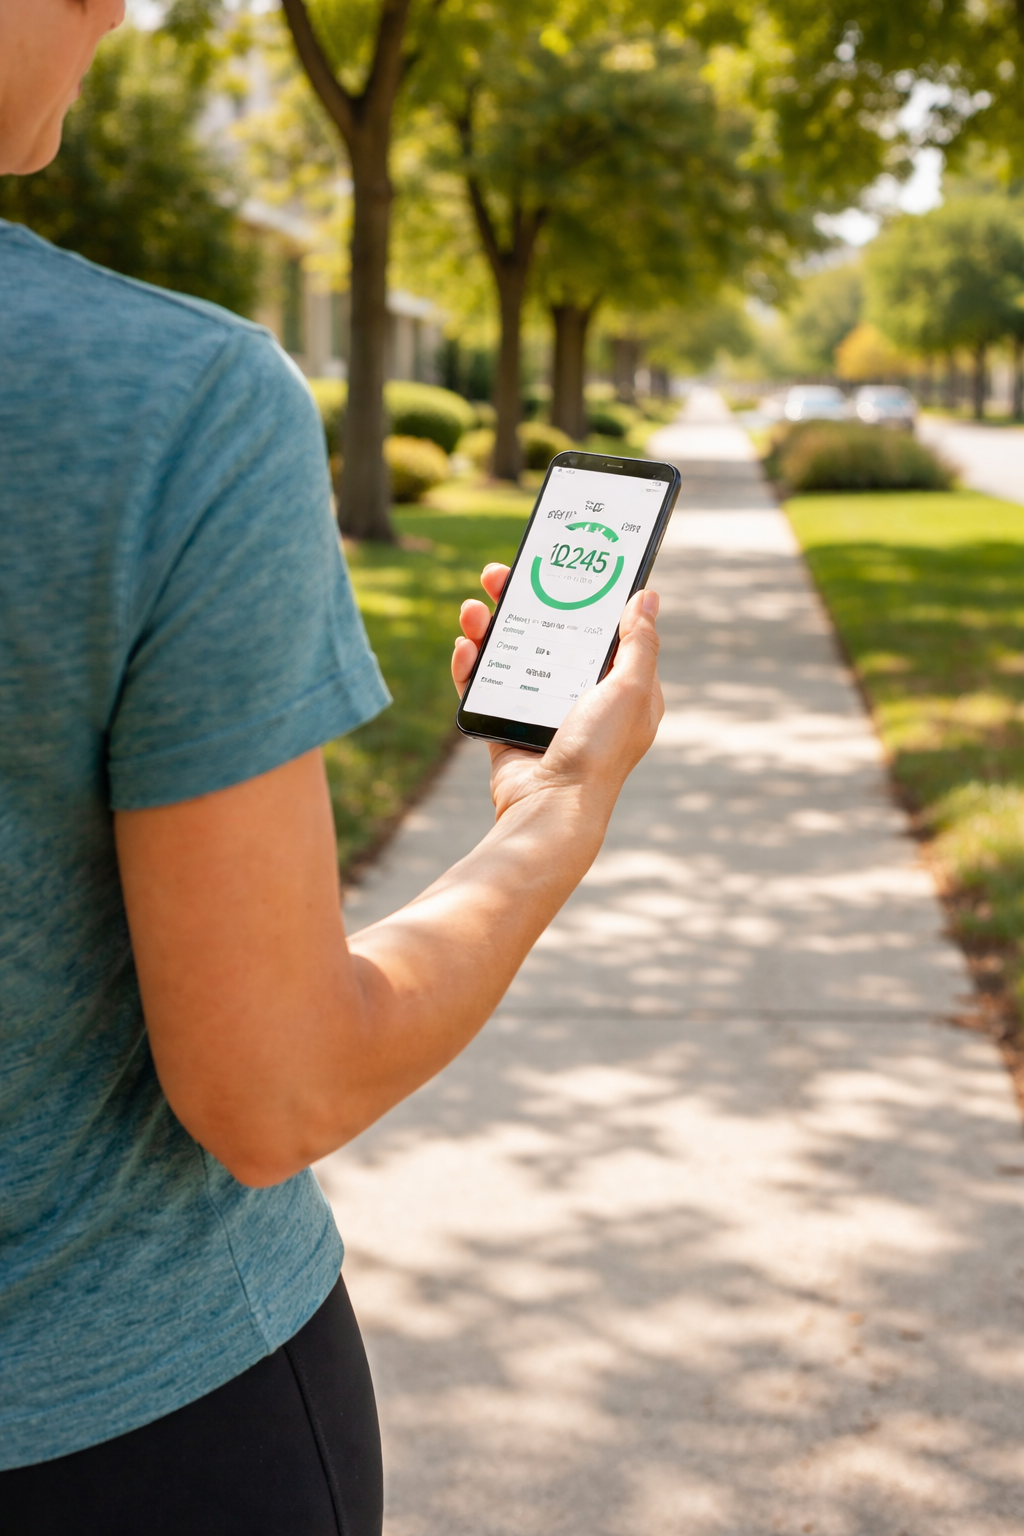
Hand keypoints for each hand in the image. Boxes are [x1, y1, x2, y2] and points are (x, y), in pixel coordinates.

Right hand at [452, 563, 663, 821]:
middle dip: (522, 602)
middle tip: (499, 574)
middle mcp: (581, 698)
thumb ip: (640, 642)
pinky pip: (485, 688)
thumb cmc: (599, 751)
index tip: (559, 567)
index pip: (601, 630)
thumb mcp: (631, 688)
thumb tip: (647, 596)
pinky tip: (464, 647)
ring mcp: (541, 713)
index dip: (580, 597)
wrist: (551, 808)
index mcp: (619, 689)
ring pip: (512, 656)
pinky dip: (471, 666)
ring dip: (489, 627)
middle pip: (548, 636)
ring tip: (473, 607)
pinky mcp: (506, 728)